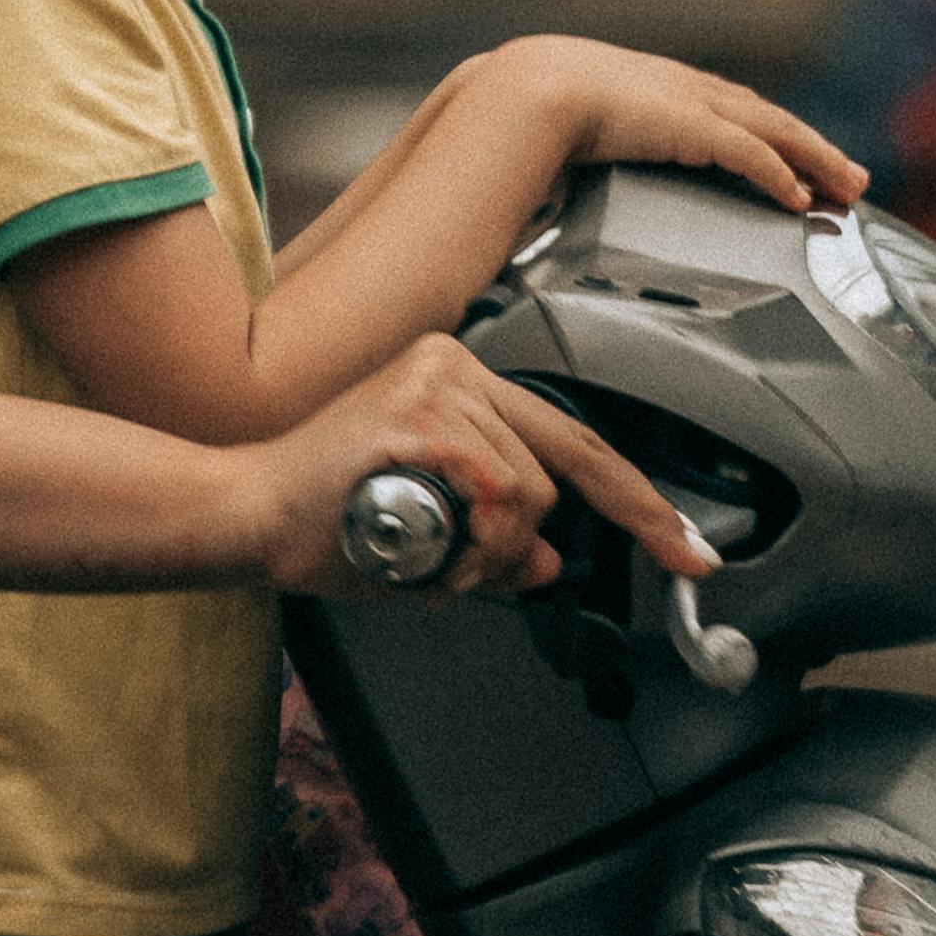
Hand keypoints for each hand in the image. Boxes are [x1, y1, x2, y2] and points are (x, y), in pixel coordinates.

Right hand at [256, 331, 707, 600]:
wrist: (247, 514)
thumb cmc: (323, 520)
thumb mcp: (430, 538)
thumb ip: (496, 542)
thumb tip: (549, 561)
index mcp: (460, 382)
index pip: (573, 442)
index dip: (640, 504)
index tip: (688, 550)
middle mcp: (453, 366)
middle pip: (555, 473)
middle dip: (518, 545)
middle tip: (460, 568)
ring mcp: (435, 381)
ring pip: (529, 490)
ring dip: (487, 550)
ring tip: (424, 553)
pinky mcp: (417, 410)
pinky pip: (493, 492)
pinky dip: (468, 541)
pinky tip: (416, 541)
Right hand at [468, 38, 864, 218]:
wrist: (527, 90)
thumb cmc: (536, 111)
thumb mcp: (575, 127)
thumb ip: (592, 150)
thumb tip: (573, 183)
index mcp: (663, 89)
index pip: (733, 110)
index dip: (770, 135)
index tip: (797, 159)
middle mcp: (688, 90)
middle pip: (769, 120)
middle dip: (814, 149)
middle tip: (850, 178)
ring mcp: (694, 106)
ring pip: (776, 133)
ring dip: (817, 160)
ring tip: (848, 188)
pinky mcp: (693, 127)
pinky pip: (751, 155)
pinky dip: (780, 175)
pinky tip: (800, 198)